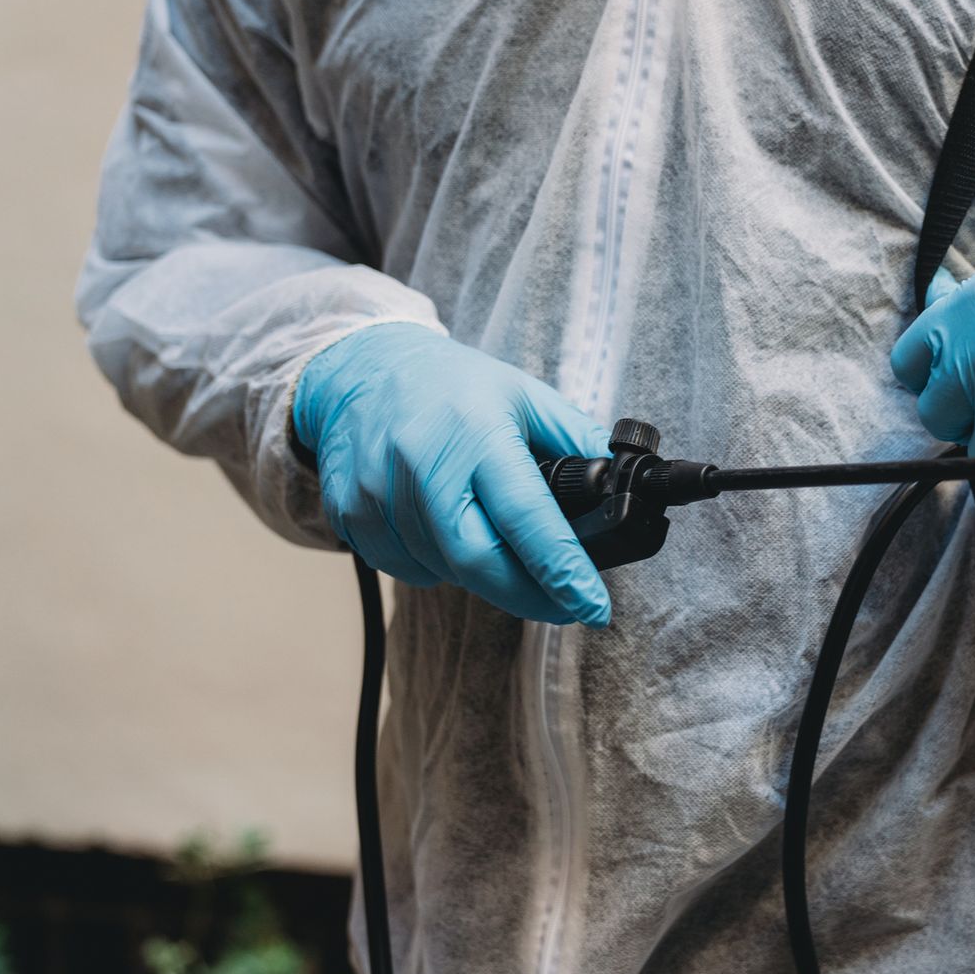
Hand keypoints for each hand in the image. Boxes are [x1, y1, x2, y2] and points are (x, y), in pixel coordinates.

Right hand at [293, 323, 614, 624]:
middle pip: (477, 561)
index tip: (593, 606)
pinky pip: (404, 568)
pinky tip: (448, 535)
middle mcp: (421, 464)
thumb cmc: (453, 384)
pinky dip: (436, 566)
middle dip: (528, 595)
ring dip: (482, 575)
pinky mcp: (349, 514)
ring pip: (441, 571)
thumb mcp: (525, 395)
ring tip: (501, 549)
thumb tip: (624, 482)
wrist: (361, 367)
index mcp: (476, 432)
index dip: (562, 571)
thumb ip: (576, 439)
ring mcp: (377, 492)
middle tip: (564, 604)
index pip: (527, 517)